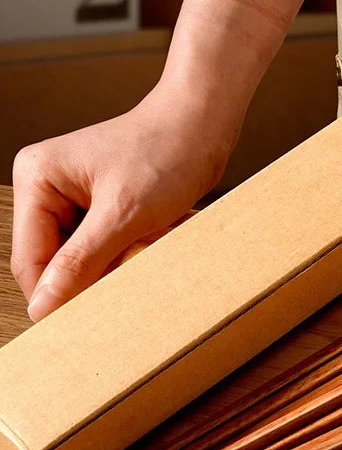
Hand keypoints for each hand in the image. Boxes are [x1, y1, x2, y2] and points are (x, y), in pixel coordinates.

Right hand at [12, 82, 234, 320]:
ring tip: (142, 252)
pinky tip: (147, 244)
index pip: (30, 259)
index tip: (82, 325)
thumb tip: (43, 305)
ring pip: (79, 261)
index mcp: (37, 179)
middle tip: (123, 286)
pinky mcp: (99, 208)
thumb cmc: (166, 152)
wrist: (203, 124)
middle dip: (87, 279)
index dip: (53, 295)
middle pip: (52, 262)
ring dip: (109, 269)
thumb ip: (81, 262)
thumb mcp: (123, 214)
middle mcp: (46, 187)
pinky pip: (101, 250)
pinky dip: (124, 257)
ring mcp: (73, 198)